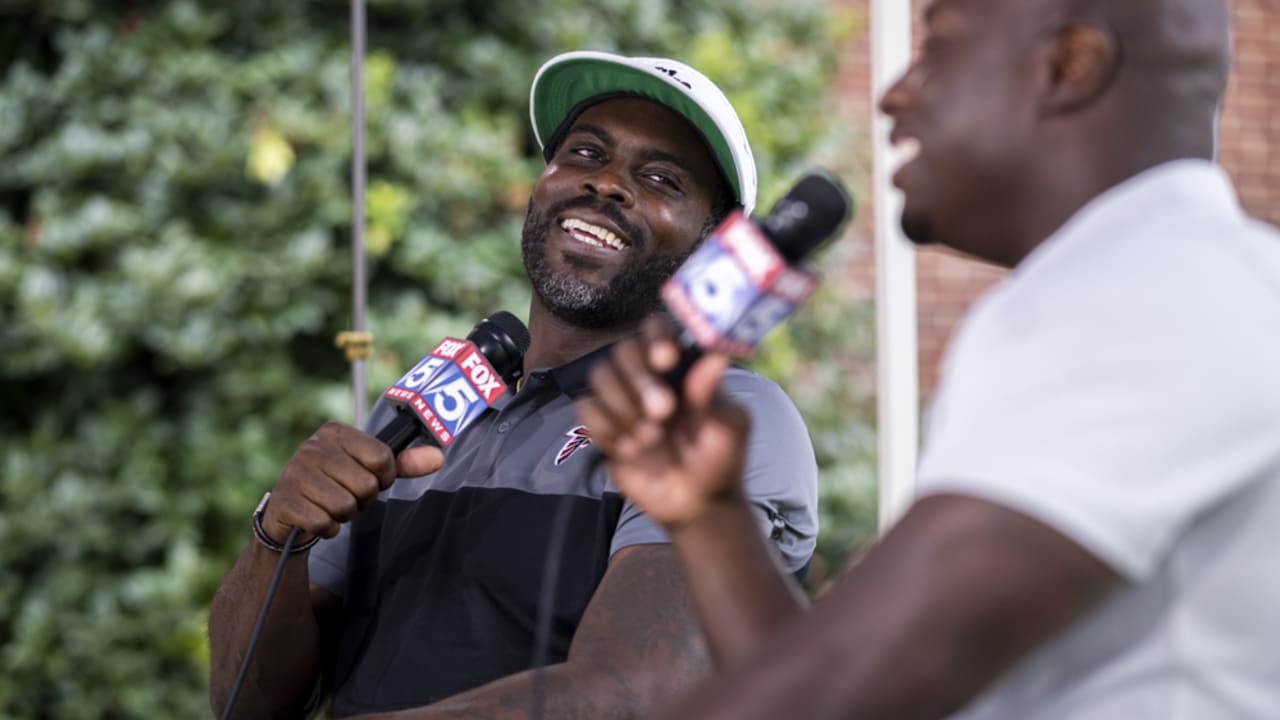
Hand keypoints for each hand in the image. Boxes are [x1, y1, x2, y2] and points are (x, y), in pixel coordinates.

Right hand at [262, 421, 443, 543]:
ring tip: (330, 506)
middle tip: (347, 496)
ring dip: (343, 515)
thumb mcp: (370, 469)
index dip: (382, 477)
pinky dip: (327, 528)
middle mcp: (312, 447)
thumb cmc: (337, 484)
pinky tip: (317, 518)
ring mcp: (294, 473)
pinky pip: (324, 523)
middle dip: (362, 499)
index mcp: (335, 432)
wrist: (291, 511)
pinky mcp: (284, 501)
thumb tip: (438, 457)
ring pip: (345, 506)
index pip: (382, 458)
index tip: (369, 478)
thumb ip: (405, 463)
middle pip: (365, 485)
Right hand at [577, 317, 751, 528]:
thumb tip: (716, 356)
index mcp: (680, 369)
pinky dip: (605, 427)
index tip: (666, 359)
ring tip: (650, 439)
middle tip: (663, 412)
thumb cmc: (720, 460)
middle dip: (639, 380)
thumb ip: (715, 395)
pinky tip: (630, 449)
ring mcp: (623, 402)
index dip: (655, 337)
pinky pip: (586, 409)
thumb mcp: (730, 428)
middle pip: (623, 351)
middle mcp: (648, 379)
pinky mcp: (604, 428)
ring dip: (623, 406)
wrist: (697, 504)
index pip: (656, 330)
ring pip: (600, 376)